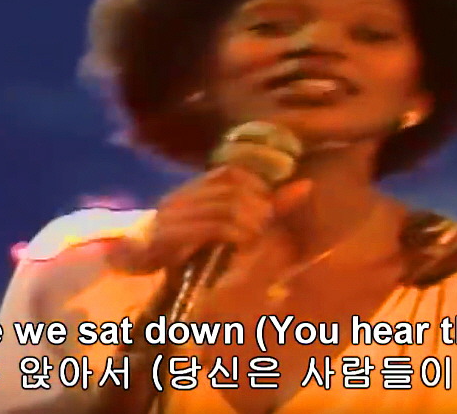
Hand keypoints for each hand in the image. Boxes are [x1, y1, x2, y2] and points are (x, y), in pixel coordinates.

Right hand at [130, 165, 311, 271]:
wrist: (150, 285)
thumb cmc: (195, 259)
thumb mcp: (235, 230)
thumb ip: (268, 207)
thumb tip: (306, 185)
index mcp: (192, 191)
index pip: (230, 173)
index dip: (256, 185)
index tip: (267, 208)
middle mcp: (178, 199)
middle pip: (231, 189)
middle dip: (256, 205)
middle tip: (266, 225)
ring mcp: (171, 218)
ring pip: (226, 207)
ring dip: (249, 223)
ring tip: (256, 237)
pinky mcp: (167, 239)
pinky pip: (212, 227)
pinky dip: (235, 234)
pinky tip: (243, 244)